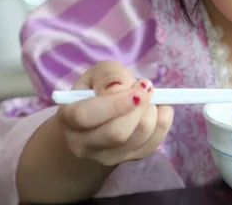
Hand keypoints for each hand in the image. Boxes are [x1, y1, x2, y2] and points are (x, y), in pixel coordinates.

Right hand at [55, 61, 173, 166]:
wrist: (100, 120)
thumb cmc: (97, 92)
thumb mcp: (98, 74)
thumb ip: (108, 75)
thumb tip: (122, 87)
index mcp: (69, 119)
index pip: (86, 116)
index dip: (115, 102)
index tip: (138, 86)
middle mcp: (84, 144)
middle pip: (117, 133)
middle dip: (139, 106)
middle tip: (146, 88)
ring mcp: (108, 157)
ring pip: (139, 136)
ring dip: (152, 110)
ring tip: (148, 97)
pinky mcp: (131, 158)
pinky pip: (155, 140)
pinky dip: (163, 119)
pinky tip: (156, 108)